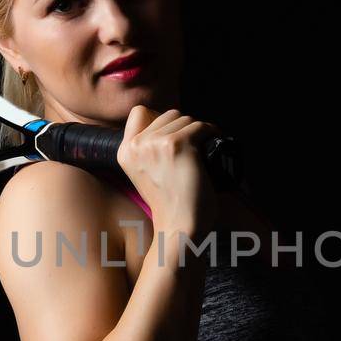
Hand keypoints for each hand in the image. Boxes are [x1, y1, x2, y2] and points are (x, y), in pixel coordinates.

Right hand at [115, 105, 220, 241]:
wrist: (179, 227)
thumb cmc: (170, 205)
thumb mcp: (145, 174)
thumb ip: (147, 152)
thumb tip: (172, 127)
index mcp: (124, 151)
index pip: (139, 113)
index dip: (160, 119)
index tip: (174, 135)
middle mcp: (137, 145)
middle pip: (167, 114)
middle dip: (183, 126)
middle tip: (195, 145)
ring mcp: (157, 143)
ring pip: (185, 119)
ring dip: (198, 129)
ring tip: (205, 146)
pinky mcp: (178, 146)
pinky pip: (201, 126)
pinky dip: (212, 132)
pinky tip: (215, 142)